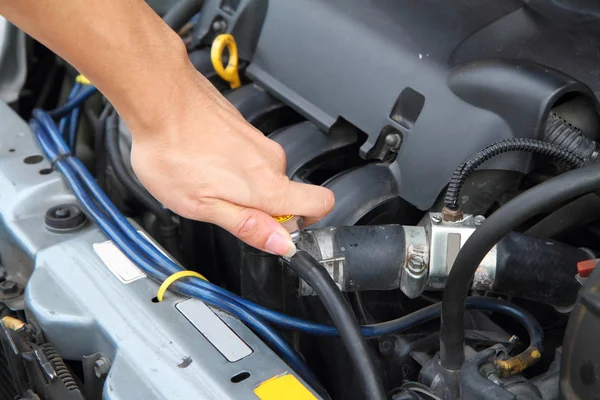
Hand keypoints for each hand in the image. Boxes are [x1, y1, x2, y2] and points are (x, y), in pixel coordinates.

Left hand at [125, 68, 334, 256]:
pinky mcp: (245, 130)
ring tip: (206, 181)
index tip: (276, 231)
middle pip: (288, 194)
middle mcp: (271, 161)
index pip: (321, 204)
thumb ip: (248, 226)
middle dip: (260, 207)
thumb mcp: (203, 206)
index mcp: (267, 186)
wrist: (160, 100)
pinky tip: (203, 163)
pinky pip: (250, 158)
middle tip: (221, 205)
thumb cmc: (174, 151)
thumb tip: (282, 243)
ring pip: (265, 176)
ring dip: (242, 186)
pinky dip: (232, 167)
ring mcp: (259, 142)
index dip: (304, 223)